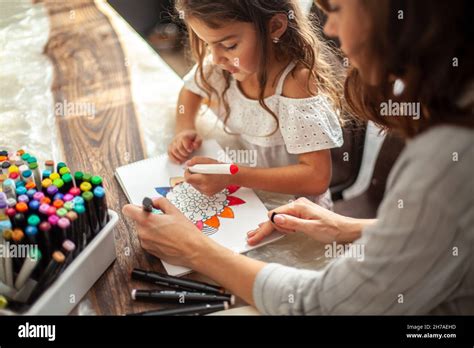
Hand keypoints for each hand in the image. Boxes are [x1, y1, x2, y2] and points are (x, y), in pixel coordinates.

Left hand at [122, 197, 209, 267]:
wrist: (193, 250)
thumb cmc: (186, 233)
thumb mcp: (174, 211)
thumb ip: (161, 202)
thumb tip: (154, 201)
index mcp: (147, 221)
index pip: (127, 210)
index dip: (134, 206)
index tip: (141, 207)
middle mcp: (143, 233)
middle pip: (137, 220)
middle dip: (147, 218)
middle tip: (161, 218)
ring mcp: (145, 243)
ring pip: (143, 230)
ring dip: (151, 228)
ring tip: (166, 229)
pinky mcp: (149, 251)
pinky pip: (147, 240)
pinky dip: (154, 237)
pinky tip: (167, 237)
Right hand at [168, 130, 201, 163]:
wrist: (185, 134)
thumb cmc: (192, 138)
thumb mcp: (198, 137)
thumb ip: (198, 142)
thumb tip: (194, 146)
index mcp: (184, 136)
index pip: (184, 140)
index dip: (187, 146)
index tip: (191, 150)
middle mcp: (177, 139)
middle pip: (178, 147)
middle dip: (184, 153)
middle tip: (188, 155)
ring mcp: (172, 143)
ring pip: (173, 151)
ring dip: (179, 157)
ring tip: (185, 158)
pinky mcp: (170, 147)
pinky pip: (169, 153)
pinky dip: (174, 159)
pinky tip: (179, 162)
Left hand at [184, 157, 231, 195]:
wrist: (232, 177)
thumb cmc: (221, 168)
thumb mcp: (208, 161)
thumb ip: (196, 161)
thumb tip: (187, 164)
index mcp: (204, 179)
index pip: (188, 178)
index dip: (187, 173)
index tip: (189, 169)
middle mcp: (205, 187)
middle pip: (190, 182)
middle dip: (192, 175)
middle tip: (198, 170)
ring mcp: (206, 192)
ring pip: (194, 185)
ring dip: (196, 179)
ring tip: (204, 174)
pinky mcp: (208, 194)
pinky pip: (199, 188)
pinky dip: (200, 183)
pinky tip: (207, 179)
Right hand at [246, 197, 362, 244]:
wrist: (346, 229)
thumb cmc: (332, 229)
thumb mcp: (311, 228)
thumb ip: (292, 223)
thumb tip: (276, 218)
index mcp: (298, 206)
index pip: (274, 217)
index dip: (264, 228)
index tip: (254, 237)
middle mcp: (297, 205)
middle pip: (274, 217)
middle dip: (263, 228)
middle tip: (251, 238)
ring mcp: (300, 209)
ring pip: (279, 218)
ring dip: (271, 228)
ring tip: (258, 235)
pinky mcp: (302, 214)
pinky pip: (286, 219)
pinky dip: (279, 226)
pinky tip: (273, 230)